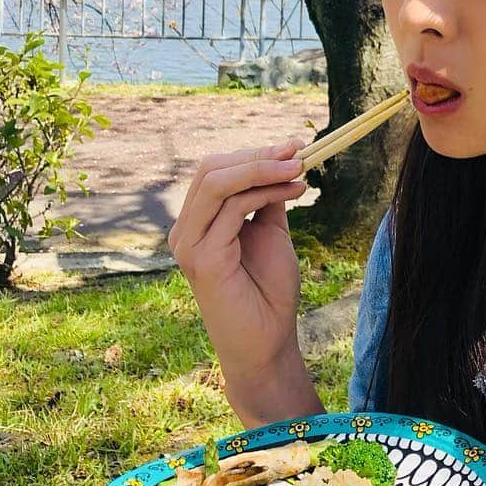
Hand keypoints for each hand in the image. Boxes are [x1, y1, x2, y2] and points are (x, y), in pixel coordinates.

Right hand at [168, 138, 321, 426]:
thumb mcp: (270, 231)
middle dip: (258, 155)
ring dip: (264, 168)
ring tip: (300, 170)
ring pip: (218, 182)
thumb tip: (283, 157)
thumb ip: (267, 197)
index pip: (215, 170)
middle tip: (299, 152)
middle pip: (211, 168)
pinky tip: (294, 192)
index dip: (255, 152)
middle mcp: (185, 230)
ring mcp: (189, 244)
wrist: (268, 340)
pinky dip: (265, 192)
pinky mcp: (203, 258)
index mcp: (197, 222)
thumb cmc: (268, 290)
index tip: (295, 145)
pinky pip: (232, 208)